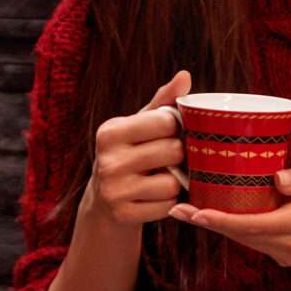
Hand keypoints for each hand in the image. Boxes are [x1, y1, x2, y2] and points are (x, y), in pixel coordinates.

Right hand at [79, 71, 188, 227]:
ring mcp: (113, 190)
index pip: (166, 121)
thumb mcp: (140, 125)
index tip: (170, 133)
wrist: (105, 199)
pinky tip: (157, 197)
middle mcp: (107, 160)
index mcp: (111, 131)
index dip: (176, 128)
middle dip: (179, 155)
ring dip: (175, 182)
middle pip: (172, 151)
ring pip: (172, 183)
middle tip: (171, 159)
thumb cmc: (131, 152)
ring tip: (163, 178)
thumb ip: (163, 102)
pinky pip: (166, 207)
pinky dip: (168, 203)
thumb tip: (185, 76)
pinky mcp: (122, 215)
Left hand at [169, 166, 290, 266]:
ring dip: (219, 228)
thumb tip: (275, 176)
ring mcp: (287, 254)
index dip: (218, 220)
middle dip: (208, 223)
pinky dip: (237, 230)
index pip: (249, 224)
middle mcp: (289, 244)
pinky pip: (256, 242)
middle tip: (177, 209)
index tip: (193, 212)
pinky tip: (221, 216)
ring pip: (245, 241)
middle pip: (239, 236)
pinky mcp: (287, 256)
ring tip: (190, 211)